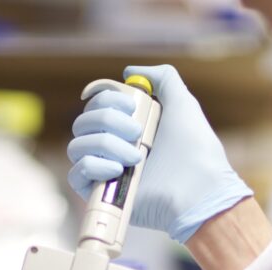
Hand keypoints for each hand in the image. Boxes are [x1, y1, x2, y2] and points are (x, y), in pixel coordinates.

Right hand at [67, 64, 252, 242]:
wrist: (197, 191)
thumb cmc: (195, 150)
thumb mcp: (183, 103)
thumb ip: (163, 78)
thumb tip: (129, 71)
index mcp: (128, 128)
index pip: (95, 106)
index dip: (106, 99)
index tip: (132, 105)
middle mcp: (112, 148)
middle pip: (82, 123)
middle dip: (108, 121)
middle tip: (138, 133)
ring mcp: (104, 172)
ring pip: (76, 146)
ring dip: (106, 144)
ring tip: (137, 158)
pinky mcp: (99, 195)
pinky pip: (75, 174)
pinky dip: (93, 165)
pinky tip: (118, 170)